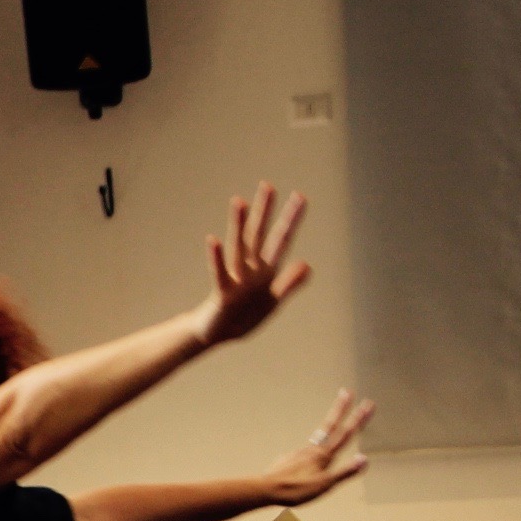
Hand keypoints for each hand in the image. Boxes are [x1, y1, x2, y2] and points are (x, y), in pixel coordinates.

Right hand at [196, 183, 314, 344]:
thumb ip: (288, 284)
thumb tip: (307, 265)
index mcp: (266, 270)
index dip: (291, 219)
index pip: (281, 240)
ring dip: (238, 225)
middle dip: (264, 212)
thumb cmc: (245, 316)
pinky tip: (213, 240)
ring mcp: (236, 278)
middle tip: (267, 185)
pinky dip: (217, 257)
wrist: (218, 335)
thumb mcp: (272, 302)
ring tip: (239, 201)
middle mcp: (251, 269)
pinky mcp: (223, 293)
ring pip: (239, 247)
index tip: (300, 197)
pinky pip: (220, 273)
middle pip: (258, 235)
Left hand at [258, 389, 373, 506]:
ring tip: (333, 421)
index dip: (357, 420)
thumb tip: (364, 459)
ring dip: (328, 428)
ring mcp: (299, 453)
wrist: (266, 489)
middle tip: (346, 392)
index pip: (345, 434)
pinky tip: (309, 455)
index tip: (367, 404)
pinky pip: (305, 452)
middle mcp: (312, 449)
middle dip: (340, 408)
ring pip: (318, 437)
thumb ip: (345, 472)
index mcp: (323, 455)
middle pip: (329, 425)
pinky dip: (312, 449)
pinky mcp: (289, 459)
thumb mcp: (325, 484)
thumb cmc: (296, 489)